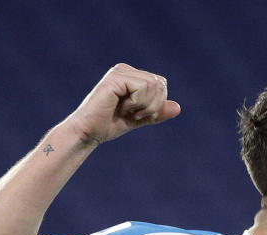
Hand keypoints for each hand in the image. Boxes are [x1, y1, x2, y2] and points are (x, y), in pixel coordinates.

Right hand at [64, 63, 180, 144]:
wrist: (89, 132)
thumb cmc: (110, 124)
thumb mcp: (140, 118)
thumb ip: (157, 112)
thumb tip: (178, 107)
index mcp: (132, 76)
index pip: (161, 84)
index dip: (157, 104)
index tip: (139, 114)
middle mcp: (125, 69)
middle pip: (160, 83)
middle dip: (153, 105)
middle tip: (134, 114)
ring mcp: (119, 72)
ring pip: (153, 85)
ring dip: (145, 105)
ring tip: (127, 111)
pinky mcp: (115, 78)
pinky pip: (142, 87)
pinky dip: (137, 103)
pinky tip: (122, 107)